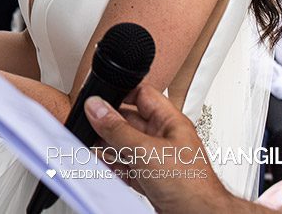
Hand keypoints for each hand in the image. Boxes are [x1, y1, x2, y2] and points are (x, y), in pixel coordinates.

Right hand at [84, 85, 249, 213]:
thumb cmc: (191, 187)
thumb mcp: (145, 151)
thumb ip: (117, 128)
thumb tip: (96, 107)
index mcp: (169, 123)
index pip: (142, 95)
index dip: (120, 93)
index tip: (98, 98)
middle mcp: (164, 139)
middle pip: (129, 121)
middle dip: (109, 123)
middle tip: (90, 124)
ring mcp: (157, 160)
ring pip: (126, 145)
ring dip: (108, 146)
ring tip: (92, 145)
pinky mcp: (151, 180)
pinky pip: (126, 166)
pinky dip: (113, 166)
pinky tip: (104, 164)